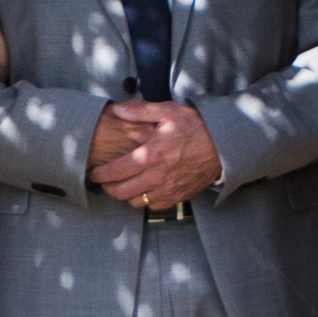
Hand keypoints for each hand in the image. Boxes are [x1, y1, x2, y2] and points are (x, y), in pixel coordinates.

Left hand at [91, 99, 221, 209]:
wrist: (223, 144)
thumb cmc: (195, 126)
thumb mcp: (167, 111)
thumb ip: (139, 111)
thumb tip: (117, 110)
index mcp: (150, 155)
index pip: (115, 171)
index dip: (99, 174)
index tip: (93, 172)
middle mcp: (157, 176)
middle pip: (121, 192)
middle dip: (108, 188)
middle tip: (103, 181)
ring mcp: (168, 189)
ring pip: (136, 202)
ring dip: (125, 195)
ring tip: (122, 185)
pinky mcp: (178, 196)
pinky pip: (154, 206)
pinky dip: (144, 201)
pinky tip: (143, 190)